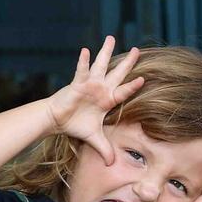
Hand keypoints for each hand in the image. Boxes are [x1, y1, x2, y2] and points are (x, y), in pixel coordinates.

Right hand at [45, 36, 144, 163]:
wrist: (57, 120)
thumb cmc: (75, 125)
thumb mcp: (94, 138)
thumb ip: (104, 149)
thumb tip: (110, 164)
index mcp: (108, 100)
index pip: (125, 91)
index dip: (134, 86)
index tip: (145, 78)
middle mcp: (101, 89)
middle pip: (118, 73)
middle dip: (128, 62)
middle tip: (137, 50)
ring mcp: (89, 84)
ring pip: (100, 65)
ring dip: (106, 52)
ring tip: (111, 37)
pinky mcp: (76, 83)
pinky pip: (81, 71)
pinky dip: (83, 61)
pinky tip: (86, 50)